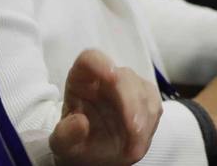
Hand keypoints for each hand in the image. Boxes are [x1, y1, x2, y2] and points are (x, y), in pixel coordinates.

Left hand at [49, 49, 161, 165]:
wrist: (94, 156)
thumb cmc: (76, 144)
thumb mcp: (62, 145)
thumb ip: (65, 135)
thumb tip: (79, 123)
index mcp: (81, 80)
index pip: (89, 59)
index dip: (101, 63)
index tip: (111, 77)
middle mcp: (106, 78)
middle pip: (123, 78)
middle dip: (131, 103)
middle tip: (134, 131)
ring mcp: (128, 87)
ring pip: (143, 91)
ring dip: (143, 119)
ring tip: (134, 147)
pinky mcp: (145, 98)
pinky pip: (154, 105)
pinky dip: (149, 124)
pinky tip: (139, 142)